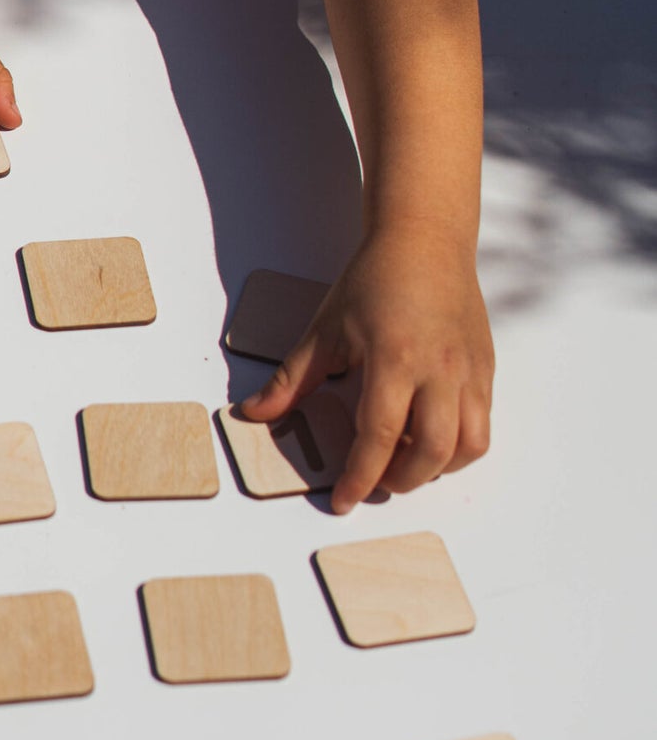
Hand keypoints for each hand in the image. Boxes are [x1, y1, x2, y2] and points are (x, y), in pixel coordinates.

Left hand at [239, 233, 493, 513]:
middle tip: (372, 480)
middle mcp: (439, 370)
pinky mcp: (485, 369)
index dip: (359, 476)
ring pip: (466, 447)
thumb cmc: (375, 278)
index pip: (379, 436)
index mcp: (394, 358)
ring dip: (435, 469)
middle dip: (398, 480)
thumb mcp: (327, 327)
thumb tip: (255, 413)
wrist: (425, 239)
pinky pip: (482, 425)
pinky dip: (457, 447)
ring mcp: (468, 371)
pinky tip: (428, 435)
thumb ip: (293, 379)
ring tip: (404, 459)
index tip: (342, 500)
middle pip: (429, 453)